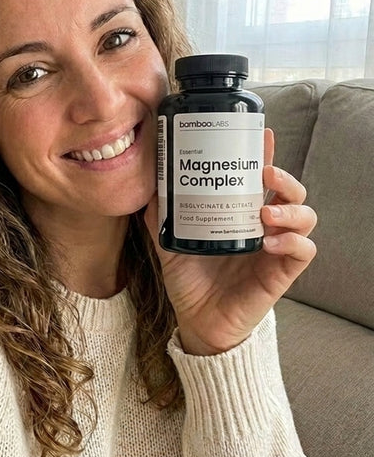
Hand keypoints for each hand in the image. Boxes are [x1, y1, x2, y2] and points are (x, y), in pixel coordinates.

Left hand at [144, 129, 316, 354]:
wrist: (197, 321)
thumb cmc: (190, 280)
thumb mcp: (171, 243)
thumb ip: (162, 217)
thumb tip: (150, 188)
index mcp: (241, 213)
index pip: (261, 178)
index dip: (266, 155)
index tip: (262, 135)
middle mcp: (263, 226)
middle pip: (291, 191)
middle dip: (284, 177)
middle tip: (264, 173)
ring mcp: (276, 249)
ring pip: (305, 216)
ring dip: (290, 209)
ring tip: (266, 211)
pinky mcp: (282, 274)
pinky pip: (303, 252)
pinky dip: (292, 242)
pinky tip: (270, 242)